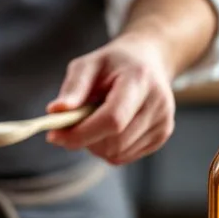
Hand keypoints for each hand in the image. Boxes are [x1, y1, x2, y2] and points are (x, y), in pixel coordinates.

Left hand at [44, 34, 176, 165]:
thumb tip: (56, 111)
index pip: (113, 119)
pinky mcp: (162, 135)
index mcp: (139, 80)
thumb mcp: (87, 64)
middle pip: (115, 142)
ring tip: (92, 120)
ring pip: (117, 154)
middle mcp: (158, 103)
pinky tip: (107, 127)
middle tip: (69, 126)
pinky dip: (107, 148)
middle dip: (84, 139)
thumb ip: (73, 87)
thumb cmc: (111, 64)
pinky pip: (124, 157)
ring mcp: (164, 121)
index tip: (54, 136)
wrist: (147, 61)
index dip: (81, 133)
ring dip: (94, 145)